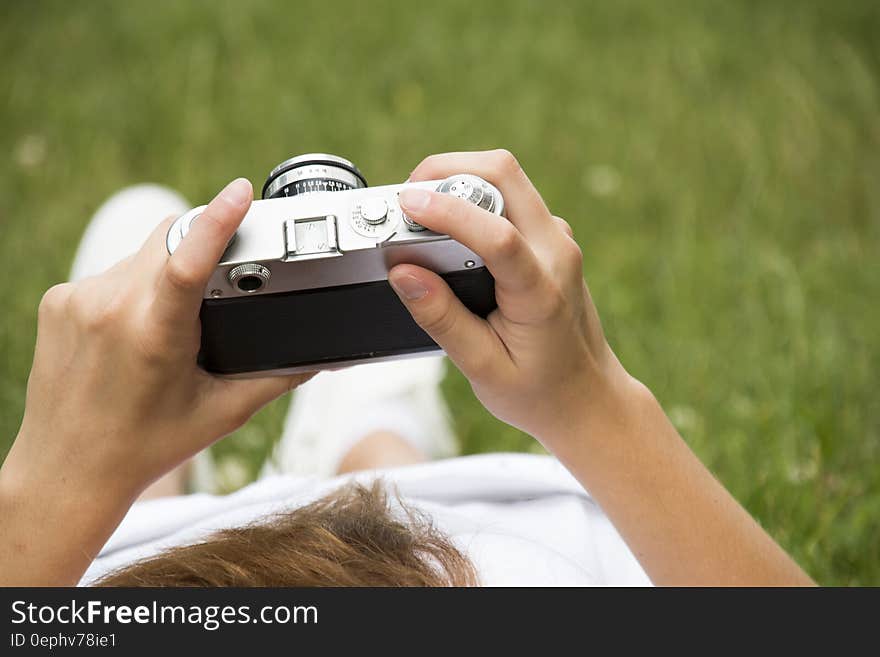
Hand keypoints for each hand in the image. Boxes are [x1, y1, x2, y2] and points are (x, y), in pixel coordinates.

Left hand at [4, 178, 312, 501]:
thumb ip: (280, 377)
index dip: (219, 220)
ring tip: (174, 321)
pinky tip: (136, 328)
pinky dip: (135, 287)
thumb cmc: (147, 446)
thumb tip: (324, 354)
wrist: (69, 471)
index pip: (190, 261)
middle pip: (170, 239)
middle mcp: (109, 308)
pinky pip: (112, 271)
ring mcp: (77, 300)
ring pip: (141, 253)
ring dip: (167, 270)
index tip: (240, 191)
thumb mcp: (224, 412)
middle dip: (200, 247)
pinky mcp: (57, 300)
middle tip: (219, 284)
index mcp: (154, 335)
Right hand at [389, 150, 635, 448]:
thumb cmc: (539, 391)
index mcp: (541, 292)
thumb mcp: (482, 367)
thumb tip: (403, 273)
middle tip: (406, 196)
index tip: (406, 203)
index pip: (497, 235)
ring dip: (459, 178)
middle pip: (504, 174)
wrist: (588, 398)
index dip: (448, 211)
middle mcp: (556, 252)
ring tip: (419, 211)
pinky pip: (510, 196)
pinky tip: (448, 226)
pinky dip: (473, 195)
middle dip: (446, 169)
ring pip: (507, 177)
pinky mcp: (550, 237)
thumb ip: (442, 319)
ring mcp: (557, 239)